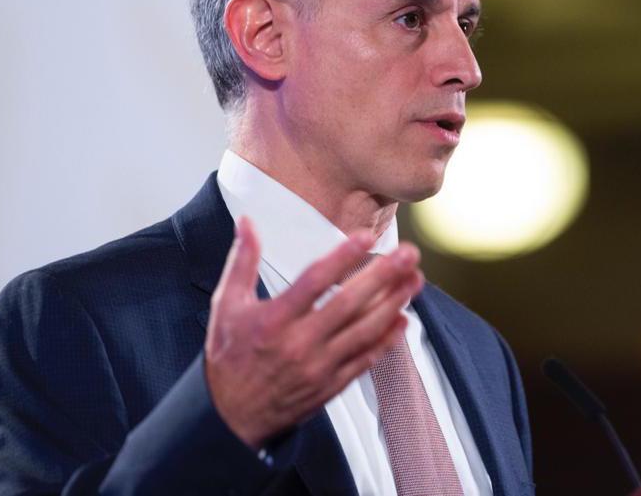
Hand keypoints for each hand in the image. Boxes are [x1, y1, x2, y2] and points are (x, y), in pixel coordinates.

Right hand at [204, 216, 423, 447]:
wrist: (229, 418)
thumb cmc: (229, 356)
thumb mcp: (226, 304)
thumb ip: (242, 261)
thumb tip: (246, 222)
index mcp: (274, 319)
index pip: (314, 282)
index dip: (342, 257)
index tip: (367, 237)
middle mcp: (299, 343)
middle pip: (349, 304)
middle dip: (383, 276)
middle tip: (408, 254)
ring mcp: (318, 367)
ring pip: (364, 331)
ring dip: (393, 303)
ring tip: (414, 280)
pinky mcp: (330, 386)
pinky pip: (365, 361)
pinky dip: (387, 341)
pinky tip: (404, 320)